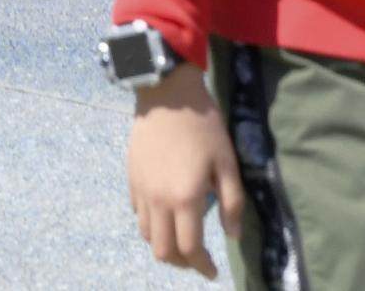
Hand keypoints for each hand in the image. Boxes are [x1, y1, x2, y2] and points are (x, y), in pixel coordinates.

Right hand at [126, 69, 250, 274]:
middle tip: (198, 259)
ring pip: (147, 235)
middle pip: (163, 251)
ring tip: (181, 240)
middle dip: (182, 263)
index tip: (213, 271)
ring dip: (164, 245)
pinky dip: (152, 224)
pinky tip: (166, 214)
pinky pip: (138, 214)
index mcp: (185, 198)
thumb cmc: (203, 126)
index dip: (202, 267)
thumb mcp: (227, 162)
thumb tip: (233, 235)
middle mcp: (158, 200)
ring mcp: (141, 190)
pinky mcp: (131, 178)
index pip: (190, 249)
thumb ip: (232, 203)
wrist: (167, 93)